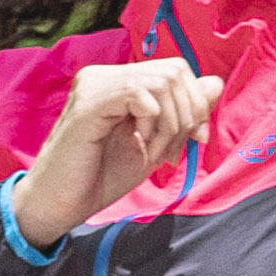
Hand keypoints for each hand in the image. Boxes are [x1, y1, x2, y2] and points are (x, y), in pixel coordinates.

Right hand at [8, 53, 212, 252]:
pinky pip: (140, 94)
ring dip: (170, 125)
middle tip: (170, 153)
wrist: (60, 205)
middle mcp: (104, 75)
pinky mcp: (88, 103)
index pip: (176, 70)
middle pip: (175, 71)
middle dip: (187, 115)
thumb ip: (183, 114)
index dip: (195, 104)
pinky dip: (153, 125)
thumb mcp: (155, 143)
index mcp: (118, 82)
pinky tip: (140, 147)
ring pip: (162, 82)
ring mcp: (94, 85)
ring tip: (154, 154)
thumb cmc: (100, 178)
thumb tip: (216, 83)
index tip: (194, 141)